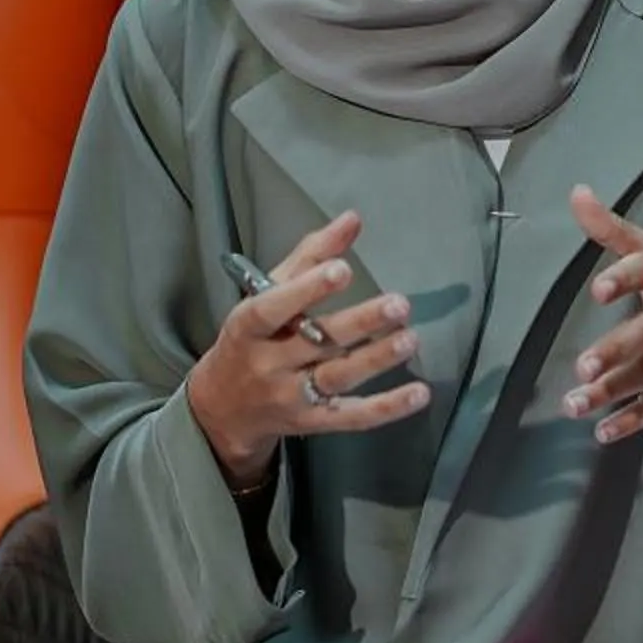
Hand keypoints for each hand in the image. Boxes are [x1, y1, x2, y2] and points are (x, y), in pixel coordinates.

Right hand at [186, 211, 427, 484]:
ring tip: (410, 339)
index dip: (308, 289)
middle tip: (399, 304)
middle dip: (360, 324)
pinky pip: (353, 418)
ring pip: (338, 379)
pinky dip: (387, 408)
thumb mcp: (266, 293)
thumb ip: (310, 255)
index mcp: (249, 326)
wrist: (222, 409)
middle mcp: (268, 364)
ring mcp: (291, 398)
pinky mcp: (313, 424)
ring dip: (377, 360)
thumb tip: (353, 218)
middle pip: (317, 342)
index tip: (344, 269)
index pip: (274, 308)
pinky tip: (420, 393)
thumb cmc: (251, 337)